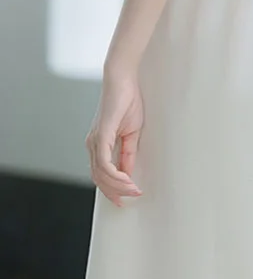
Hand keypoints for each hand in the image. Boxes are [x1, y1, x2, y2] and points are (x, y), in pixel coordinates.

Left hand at [85, 70, 143, 206]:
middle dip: (115, 192)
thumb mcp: (131, 132)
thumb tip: (128, 172)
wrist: (122, 80)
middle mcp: (92, 144)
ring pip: (101, 174)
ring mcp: (95, 141)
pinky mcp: (100, 136)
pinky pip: (104, 164)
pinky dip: (115, 176)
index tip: (125, 198)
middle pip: (99, 178)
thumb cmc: (127, 100)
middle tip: (131, 198)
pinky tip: (127, 180)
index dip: (113, 188)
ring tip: (133, 190)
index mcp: (99, 143)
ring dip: (118, 186)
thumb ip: (127, 153)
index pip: (102, 174)